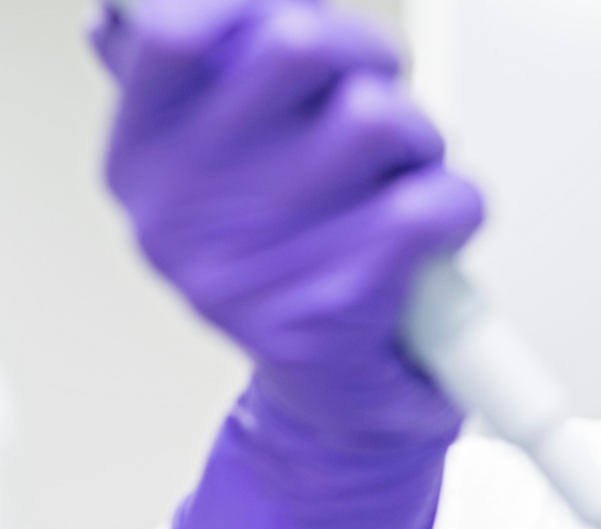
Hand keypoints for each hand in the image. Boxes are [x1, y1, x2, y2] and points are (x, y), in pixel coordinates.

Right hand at [92, 0, 482, 528]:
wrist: (332, 415)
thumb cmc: (294, 267)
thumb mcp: (233, 167)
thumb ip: (221, 70)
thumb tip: (193, 1)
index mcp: (144, 163)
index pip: (170, 30)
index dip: (249, 5)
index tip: (292, 19)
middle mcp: (181, 215)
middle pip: (295, 47)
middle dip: (364, 60)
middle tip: (374, 100)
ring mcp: (251, 266)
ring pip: (376, 119)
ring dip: (418, 141)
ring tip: (400, 181)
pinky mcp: (328, 311)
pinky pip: (429, 201)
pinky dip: (456, 207)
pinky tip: (433, 234)